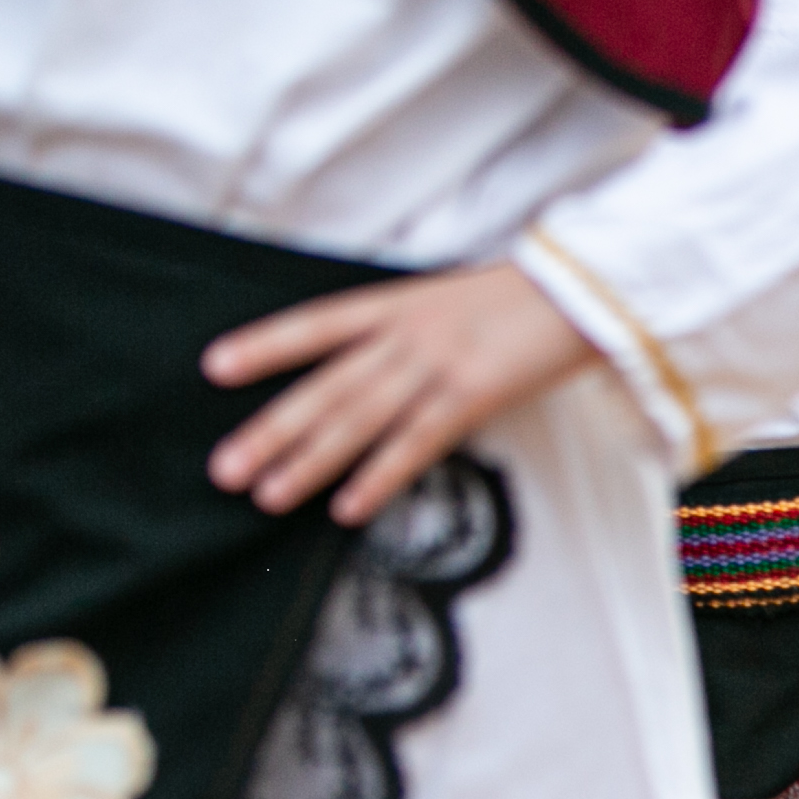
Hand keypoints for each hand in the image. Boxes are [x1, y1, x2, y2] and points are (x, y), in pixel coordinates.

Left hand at [203, 261, 601, 525]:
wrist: (584, 292)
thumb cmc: (521, 302)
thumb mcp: (451, 302)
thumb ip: (407, 331)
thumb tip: (367, 371)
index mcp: (397, 303)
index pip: (316, 325)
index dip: (265, 346)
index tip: (214, 369)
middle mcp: (406, 333)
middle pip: (325, 387)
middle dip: (271, 429)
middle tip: (225, 468)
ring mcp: (437, 364)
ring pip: (358, 419)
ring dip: (309, 461)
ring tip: (267, 495)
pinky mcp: (473, 395)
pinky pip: (415, 443)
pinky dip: (379, 476)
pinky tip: (347, 506)